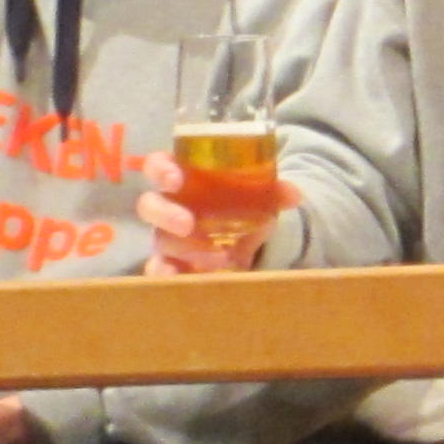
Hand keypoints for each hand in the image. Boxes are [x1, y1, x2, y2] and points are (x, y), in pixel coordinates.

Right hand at [137, 149, 295, 274]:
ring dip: (185, 249)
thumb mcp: (258, 195)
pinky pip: (159, 268)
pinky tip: (183, 278)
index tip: (176, 179)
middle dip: (165, 213)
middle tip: (188, 223)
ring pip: (159, 240)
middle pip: (149, 205)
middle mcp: (167, 205)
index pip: (158, 165)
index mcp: (183, 177)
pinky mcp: (170, 261)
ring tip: (219, 257)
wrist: (244, 237)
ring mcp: (165, 235)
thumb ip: (273, 191)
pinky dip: (170, 273)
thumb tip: (294, 195)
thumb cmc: (239, 203)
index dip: (161, 169)